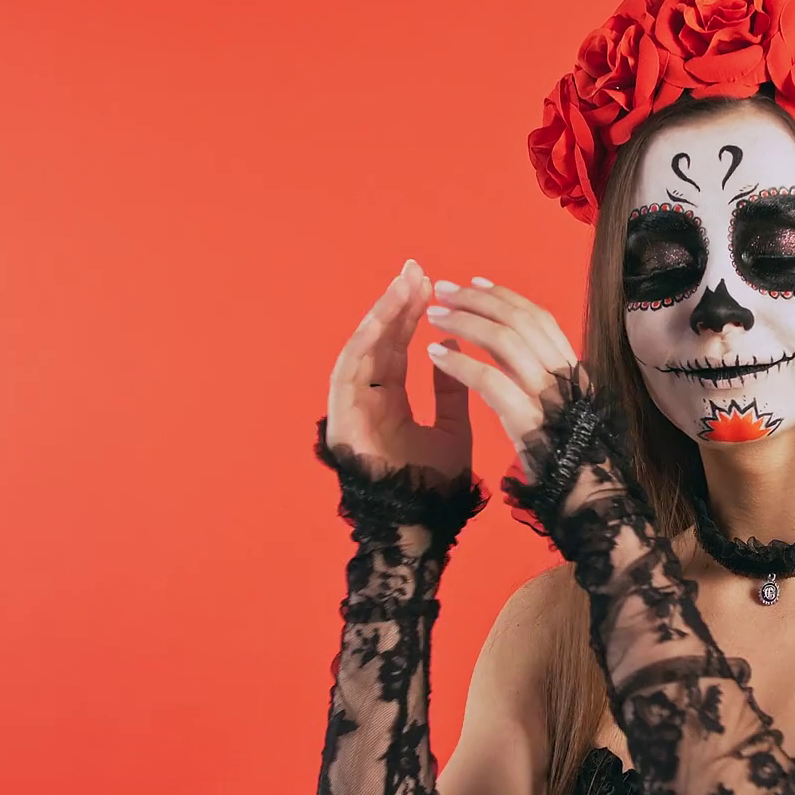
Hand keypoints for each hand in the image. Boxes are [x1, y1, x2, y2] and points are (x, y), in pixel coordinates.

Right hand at [324, 259, 471, 481]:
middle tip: (414, 270)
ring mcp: (351, 407)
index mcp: (390, 402)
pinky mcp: (340, 417)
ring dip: (382, 317)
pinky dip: (365, 344)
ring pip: (363, 350)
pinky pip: (349, 372)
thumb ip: (451, 391)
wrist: (418, 524)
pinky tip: (382, 320)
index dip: (411, 317)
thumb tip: (453, 346)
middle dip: (396, 305)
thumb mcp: (454, 428)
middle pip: (378, 342)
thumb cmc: (435, 485)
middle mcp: (367, 399)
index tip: (429, 285)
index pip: (398, 349)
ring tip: (403, 286)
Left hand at [420, 276, 579, 480]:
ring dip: (464, 322)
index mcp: (572, 368)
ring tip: (432, 315)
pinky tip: (435, 354)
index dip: (505, 296)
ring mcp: (548, 396)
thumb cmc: (570, 455)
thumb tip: (502, 340)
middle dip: (477, 300)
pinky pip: (489, 380)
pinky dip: (459, 363)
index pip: (539, 318)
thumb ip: (535, 373)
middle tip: (442, 289)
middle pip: (519, 321)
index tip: (475, 281)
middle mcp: (564, 374)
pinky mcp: (527, 420)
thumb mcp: (559, 404)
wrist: (589, 498)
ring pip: (504, 341)